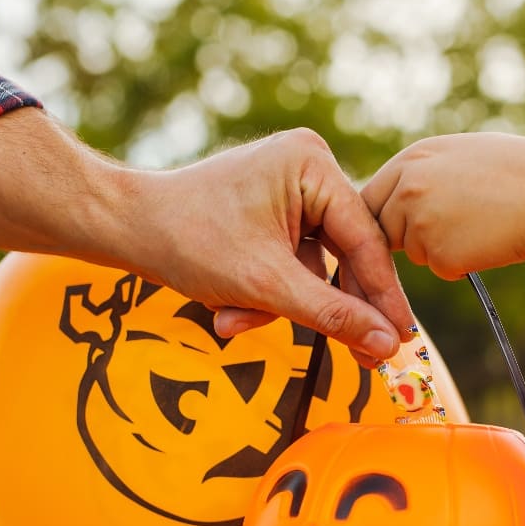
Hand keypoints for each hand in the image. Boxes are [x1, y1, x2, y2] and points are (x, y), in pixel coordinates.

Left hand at [0, 113, 411, 363]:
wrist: (122, 227)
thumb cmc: (187, 241)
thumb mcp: (267, 286)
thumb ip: (332, 316)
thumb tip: (388, 347)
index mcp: (312, 165)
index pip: (364, 241)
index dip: (383, 297)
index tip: (402, 340)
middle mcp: (308, 168)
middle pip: (344, 256)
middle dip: (324, 307)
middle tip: (364, 360)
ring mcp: (290, 189)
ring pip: (314, 268)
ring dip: (281, 306)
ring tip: (234, 321)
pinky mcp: (272, 211)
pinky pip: (291, 264)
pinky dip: (266, 295)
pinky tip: (229, 310)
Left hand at [361, 132, 524, 278]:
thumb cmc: (518, 174)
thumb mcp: (462, 156)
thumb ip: (426, 172)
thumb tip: (401, 194)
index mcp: (413, 158)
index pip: (371, 196)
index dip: (383, 216)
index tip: (396, 229)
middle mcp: (408, 186)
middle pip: (384, 229)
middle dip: (406, 237)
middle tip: (449, 230)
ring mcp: (419, 221)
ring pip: (413, 251)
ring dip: (437, 250)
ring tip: (479, 226)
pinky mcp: (437, 253)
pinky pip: (440, 268)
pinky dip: (459, 264)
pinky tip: (487, 242)